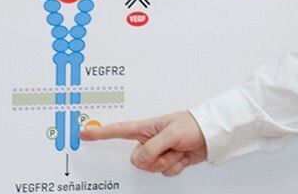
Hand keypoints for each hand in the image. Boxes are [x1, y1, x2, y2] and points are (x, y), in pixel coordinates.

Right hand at [79, 111, 206, 176]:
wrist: (213, 135)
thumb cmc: (194, 125)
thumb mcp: (170, 134)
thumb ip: (152, 148)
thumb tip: (141, 160)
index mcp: (147, 128)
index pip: (119, 130)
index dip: (101, 133)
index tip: (84, 133)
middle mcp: (151, 140)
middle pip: (137, 159)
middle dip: (153, 159)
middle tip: (168, 150)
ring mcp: (160, 151)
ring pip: (151, 168)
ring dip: (168, 162)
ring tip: (179, 149)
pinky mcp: (170, 160)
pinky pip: (165, 172)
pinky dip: (175, 167)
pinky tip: (183, 157)